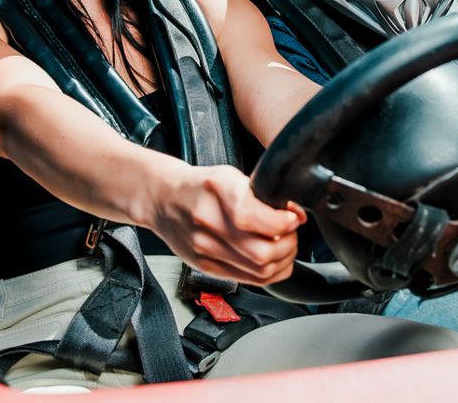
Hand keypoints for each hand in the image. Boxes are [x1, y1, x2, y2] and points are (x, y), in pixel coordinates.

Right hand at [142, 165, 305, 284]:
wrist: (163, 199)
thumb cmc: (200, 186)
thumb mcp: (232, 176)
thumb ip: (262, 194)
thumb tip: (294, 214)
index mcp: (219, 191)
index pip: (265, 220)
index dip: (288, 223)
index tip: (294, 218)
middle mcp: (210, 222)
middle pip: (263, 253)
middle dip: (289, 246)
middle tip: (292, 234)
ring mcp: (205, 248)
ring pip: (259, 271)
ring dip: (282, 262)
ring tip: (284, 247)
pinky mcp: (205, 266)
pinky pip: (247, 279)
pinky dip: (268, 274)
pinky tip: (272, 261)